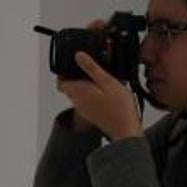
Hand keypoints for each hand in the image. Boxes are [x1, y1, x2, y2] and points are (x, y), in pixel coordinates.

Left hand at [55, 21, 143, 142]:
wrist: (126, 130)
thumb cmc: (119, 108)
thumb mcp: (107, 81)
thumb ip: (91, 68)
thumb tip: (78, 55)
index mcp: (78, 92)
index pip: (60, 81)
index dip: (63, 71)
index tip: (72, 62)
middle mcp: (78, 101)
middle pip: (69, 86)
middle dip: (75, 75)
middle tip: (88, 66)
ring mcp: (85, 109)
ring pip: (78, 93)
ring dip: (84, 83)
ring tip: (99, 75)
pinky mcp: (93, 114)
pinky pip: (87, 99)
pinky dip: (92, 92)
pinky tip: (105, 89)